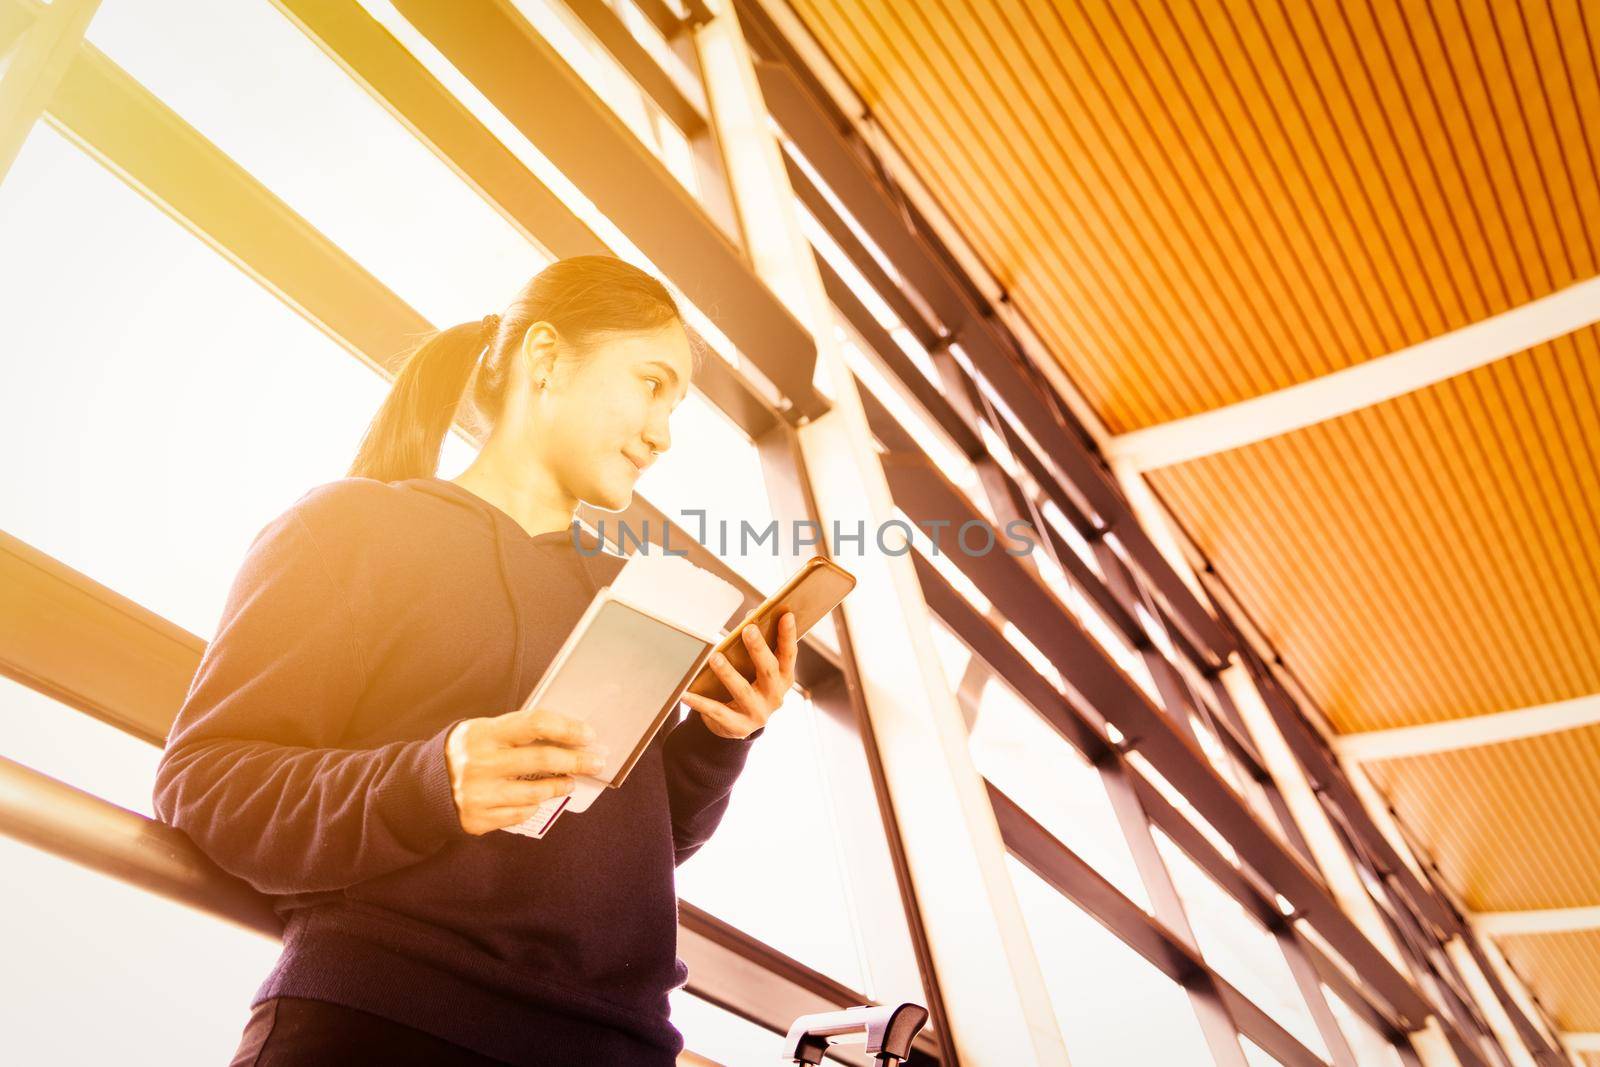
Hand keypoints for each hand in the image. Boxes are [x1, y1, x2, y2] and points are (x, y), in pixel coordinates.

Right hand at [444, 708, 606, 834]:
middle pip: (542, 760)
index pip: (535, 724)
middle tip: (596, 762)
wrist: (425, 786)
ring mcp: (478, 794)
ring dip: (561, 786)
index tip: (588, 735)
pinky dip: (535, 805)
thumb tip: (569, 737)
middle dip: (577, 760)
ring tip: (571, 781)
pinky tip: (540, 798)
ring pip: (535, 792)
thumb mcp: (485, 731)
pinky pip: (520, 813)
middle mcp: (480, 763)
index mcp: (483, 733)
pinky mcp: (477, 819)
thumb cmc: (469, 752)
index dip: (567, 728)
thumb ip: (519, 732)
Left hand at [681, 611, 797, 739]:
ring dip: (728, 673)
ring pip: (742, 691)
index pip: (788, 655)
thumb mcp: (756, 669)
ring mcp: (758, 714)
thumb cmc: (748, 685)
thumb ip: (757, 647)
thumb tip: (749, 619)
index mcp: (784, 679)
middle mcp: (775, 697)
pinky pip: (717, 712)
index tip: (787, 615)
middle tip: (748, 629)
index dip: (788, 636)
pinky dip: (700, 702)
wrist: (737, 724)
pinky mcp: (738, 727)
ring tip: (715, 657)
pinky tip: (686, 693)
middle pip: (769, 671)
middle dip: (758, 649)